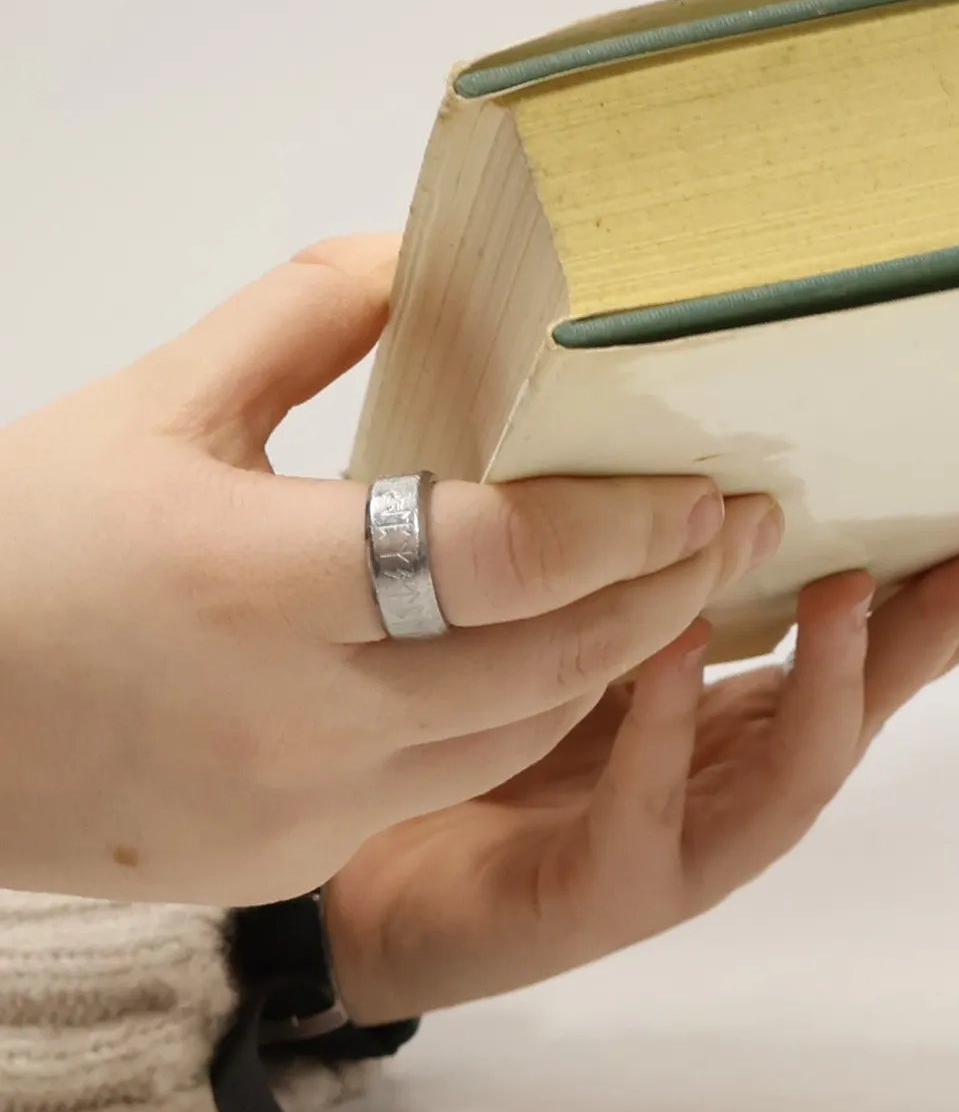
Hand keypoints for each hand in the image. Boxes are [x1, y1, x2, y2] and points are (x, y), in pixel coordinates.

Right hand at [0, 238, 781, 904]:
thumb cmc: (18, 549)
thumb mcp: (154, 401)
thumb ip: (302, 315)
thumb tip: (423, 255)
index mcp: (256, 579)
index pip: (506, 557)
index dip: (627, 520)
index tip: (704, 483)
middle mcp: (297, 713)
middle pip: (552, 658)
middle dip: (666, 589)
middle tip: (734, 526)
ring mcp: (303, 804)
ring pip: (522, 732)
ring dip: (612, 659)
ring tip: (669, 586)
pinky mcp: (296, 857)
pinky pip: (450, 782)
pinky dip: (515, 717)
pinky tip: (545, 658)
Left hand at [322, 536, 958, 1022]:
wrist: (385, 892)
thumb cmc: (497, 760)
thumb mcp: (603, 651)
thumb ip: (674, 589)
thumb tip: (725, 471)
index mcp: (748, 720)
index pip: (880, 655)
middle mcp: (738, 783)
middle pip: (871, 702)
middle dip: (947, 632)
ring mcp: (685, 844)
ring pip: (792, 772)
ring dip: (831, 679)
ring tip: (851, 587)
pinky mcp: (604, 889)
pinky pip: (645, 806)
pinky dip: (664, 726)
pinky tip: (673, 648)